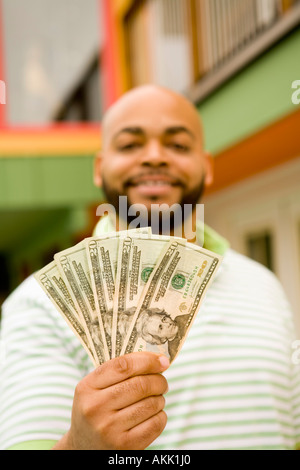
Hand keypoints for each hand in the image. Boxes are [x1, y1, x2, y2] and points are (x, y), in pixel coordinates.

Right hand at [53, 352, 169, 449]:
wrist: (83, 446)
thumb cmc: (96, 409)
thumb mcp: (95, 387)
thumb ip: (119, 371)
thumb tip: (158, 360)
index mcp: (87, 387)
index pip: (123, 366)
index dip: (147, 360)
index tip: (162, 361)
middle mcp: (96, 408)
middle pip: (140, 385)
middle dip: (159, 380)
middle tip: (162, 382)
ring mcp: (109, 429)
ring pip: (151, 404)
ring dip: (160, 398)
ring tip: (156, 399)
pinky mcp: (124, 445)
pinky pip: (155, 424)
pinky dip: (161, 416)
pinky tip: (154, 415)